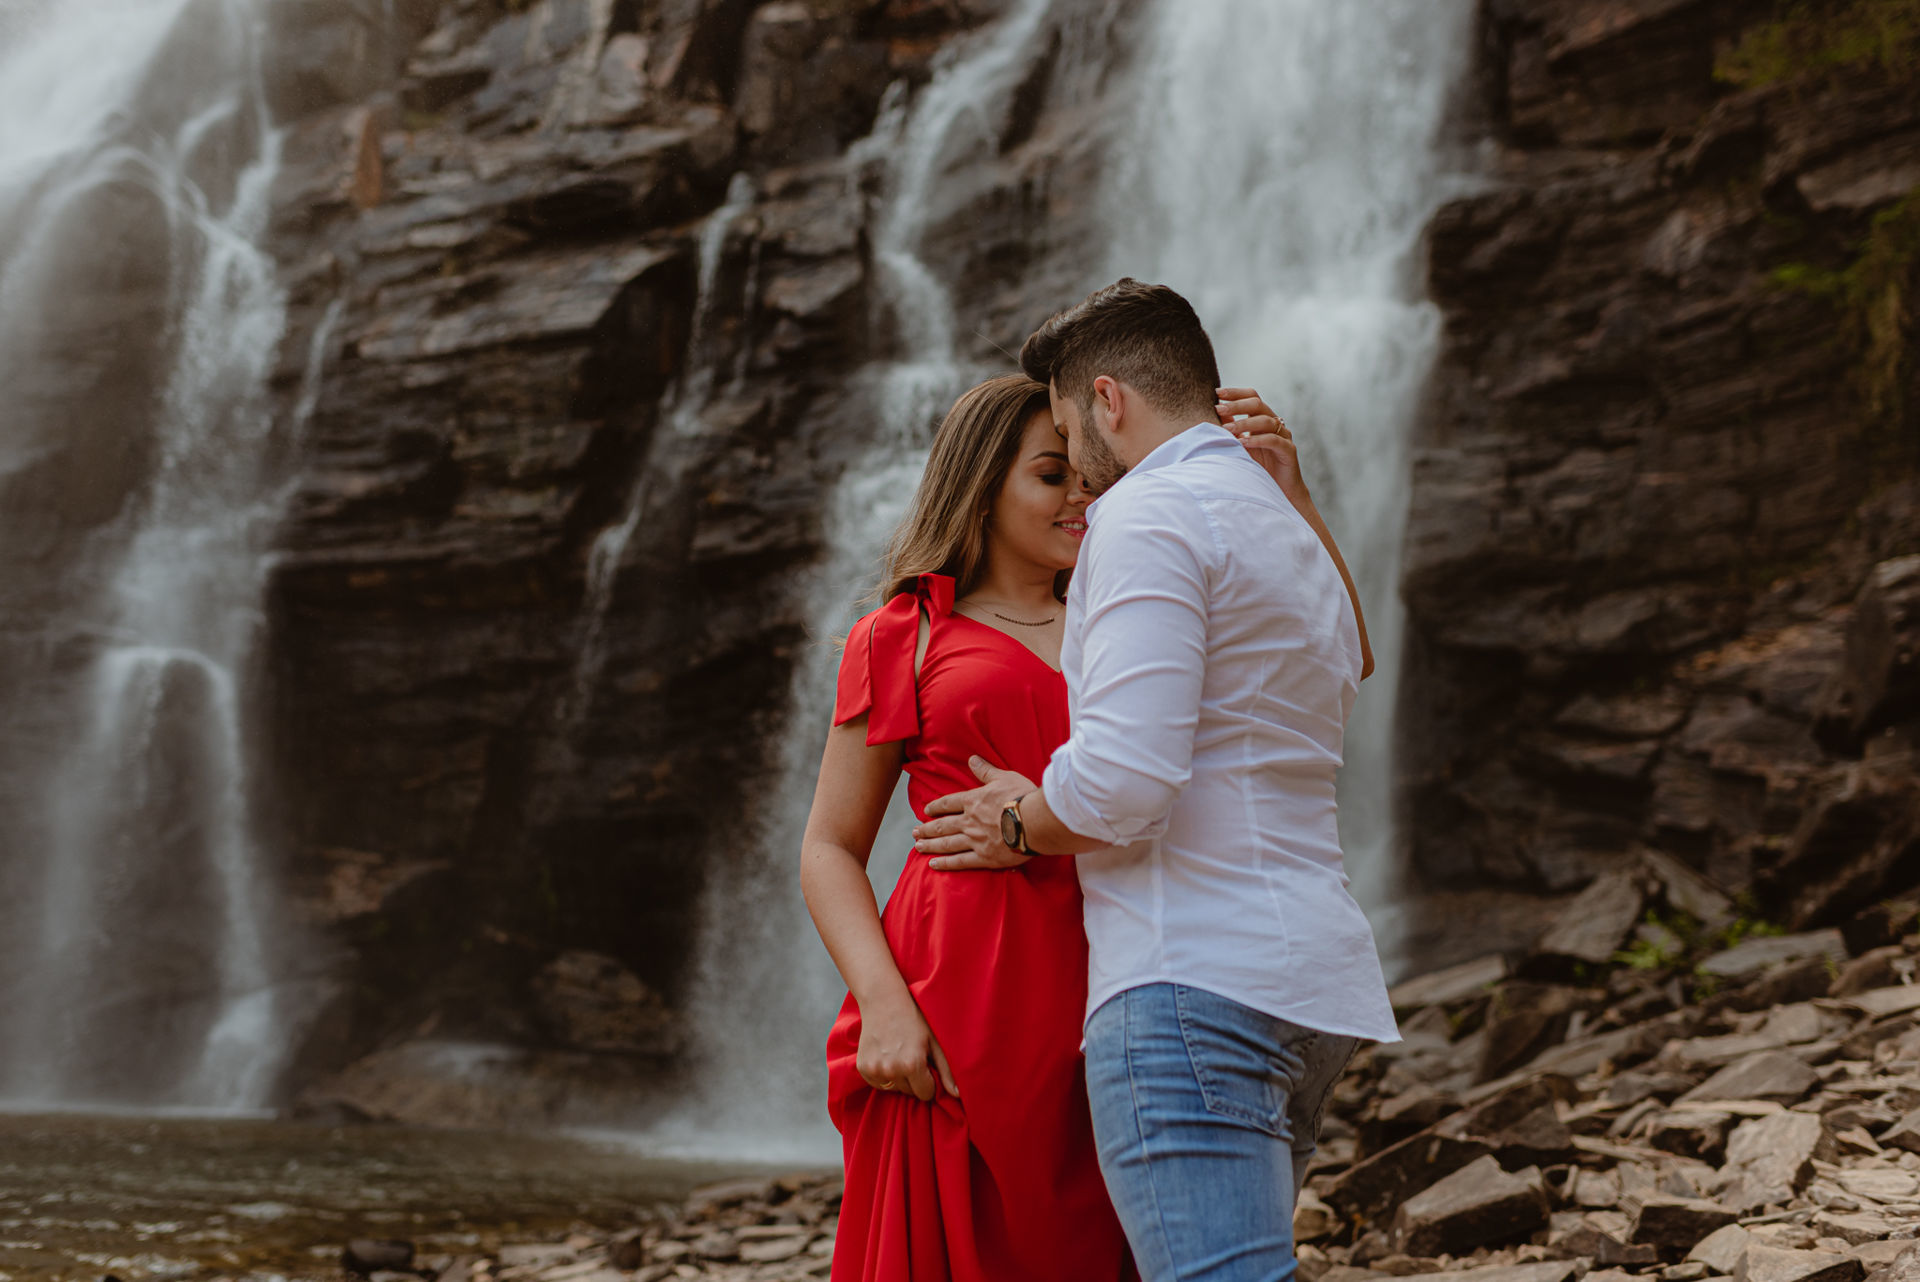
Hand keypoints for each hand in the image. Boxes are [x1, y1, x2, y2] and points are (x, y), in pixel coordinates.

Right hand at [857, 991, 958, 1100]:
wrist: (883, 1001)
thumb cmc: (914, 1019)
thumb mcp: (934, 1041)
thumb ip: (947, 1070)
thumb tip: (957, 1095)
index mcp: (912, 1064)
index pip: (925, 1094)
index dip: (929, 1082)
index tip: (927, 1066)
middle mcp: (892, 1070)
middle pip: (909, 1092)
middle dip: (914, 1080)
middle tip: (912, 1056)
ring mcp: (875, 1070)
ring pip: (894, 1089)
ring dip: (899, 1078)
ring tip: (899, 1055)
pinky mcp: (863, 1068)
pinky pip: (878, 1084)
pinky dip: (884, 1075)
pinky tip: (887, 1056)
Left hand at [916, 756, 1035, 870]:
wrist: (1034, 822)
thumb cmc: (1022, 796)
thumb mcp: (1004, 778)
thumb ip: (986, 771)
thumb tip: (972, 758)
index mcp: (973, 801)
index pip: (949, 803)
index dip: (936, 806)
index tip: (926, 810)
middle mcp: (969, 821)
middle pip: (942, 826)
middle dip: (927, 828)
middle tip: (914, 831)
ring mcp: (974, 841)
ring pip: (946, 844)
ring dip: (930, 845)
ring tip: (918, 846)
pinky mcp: (984, 858)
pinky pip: (960, 861)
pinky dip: (945, 863)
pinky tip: (933, 864)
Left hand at [1218, 386, 1308, 506]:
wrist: (1279, 491)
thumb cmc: (1258, 468)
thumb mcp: (1240, 446)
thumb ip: (1231, 429)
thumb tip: (1214, 412)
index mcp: (1262, 419)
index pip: (1252, 397)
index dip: (1236, 393)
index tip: (1217, 393)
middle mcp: (1275, 424)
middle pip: (1258, 404)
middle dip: (1237, 405)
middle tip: (1219, 408)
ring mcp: (1283, 436)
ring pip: (1266, 421)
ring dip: (1244, 424)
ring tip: (1227, 429)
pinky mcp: (1288, 450)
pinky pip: (1274, 440)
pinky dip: (1257, 440)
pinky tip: (1243, 443)